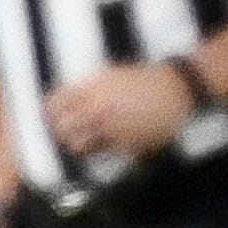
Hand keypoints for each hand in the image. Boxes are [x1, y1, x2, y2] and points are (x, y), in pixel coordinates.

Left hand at [42, 60, 197, 158]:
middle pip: (62, 128)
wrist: (175, 90)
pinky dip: (99, 150)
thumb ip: (88, 88)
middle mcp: (97, 108)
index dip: (51, 112)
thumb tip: (70, 101)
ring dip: (77, 145)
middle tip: (66, 132)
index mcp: (91, 89)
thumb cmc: (145, 80)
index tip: (54, 115)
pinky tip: (106, 144)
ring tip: (83, 143)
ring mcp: (110, 128)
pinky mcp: (125, 144)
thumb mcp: (111, 75)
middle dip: (61, 131)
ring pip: (77, 145)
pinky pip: (101, 152)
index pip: (55, 104)